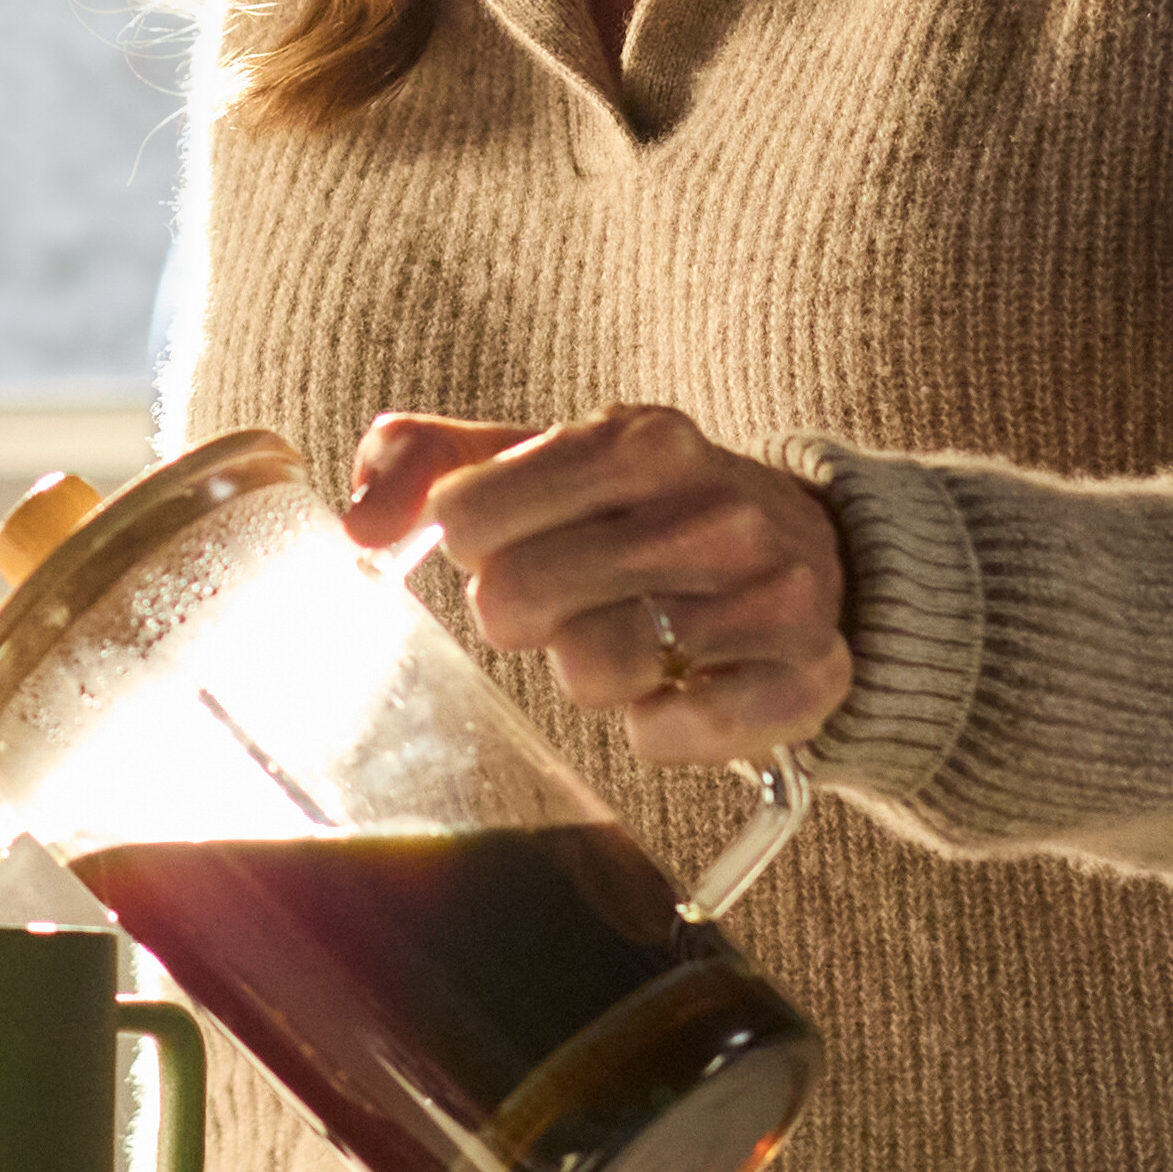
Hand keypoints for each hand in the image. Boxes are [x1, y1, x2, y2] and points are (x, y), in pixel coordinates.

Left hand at [344, 404, 851, 766]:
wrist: (816, 556)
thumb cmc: (643, 511)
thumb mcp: (541, 457)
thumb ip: (427, 461)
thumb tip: (356, 523)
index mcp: (639, 438)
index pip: (465, 514)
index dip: (473, 543)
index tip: (512, 539)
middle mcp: (715, 507)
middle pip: (516, 598)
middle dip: (523, 612)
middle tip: (568, 599)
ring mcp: (774, 593)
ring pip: (593, 671)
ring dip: (592, 670)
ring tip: (634, 636)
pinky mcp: (808, 678)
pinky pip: (671, 733)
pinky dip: (659, 725)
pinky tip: (681, 685)